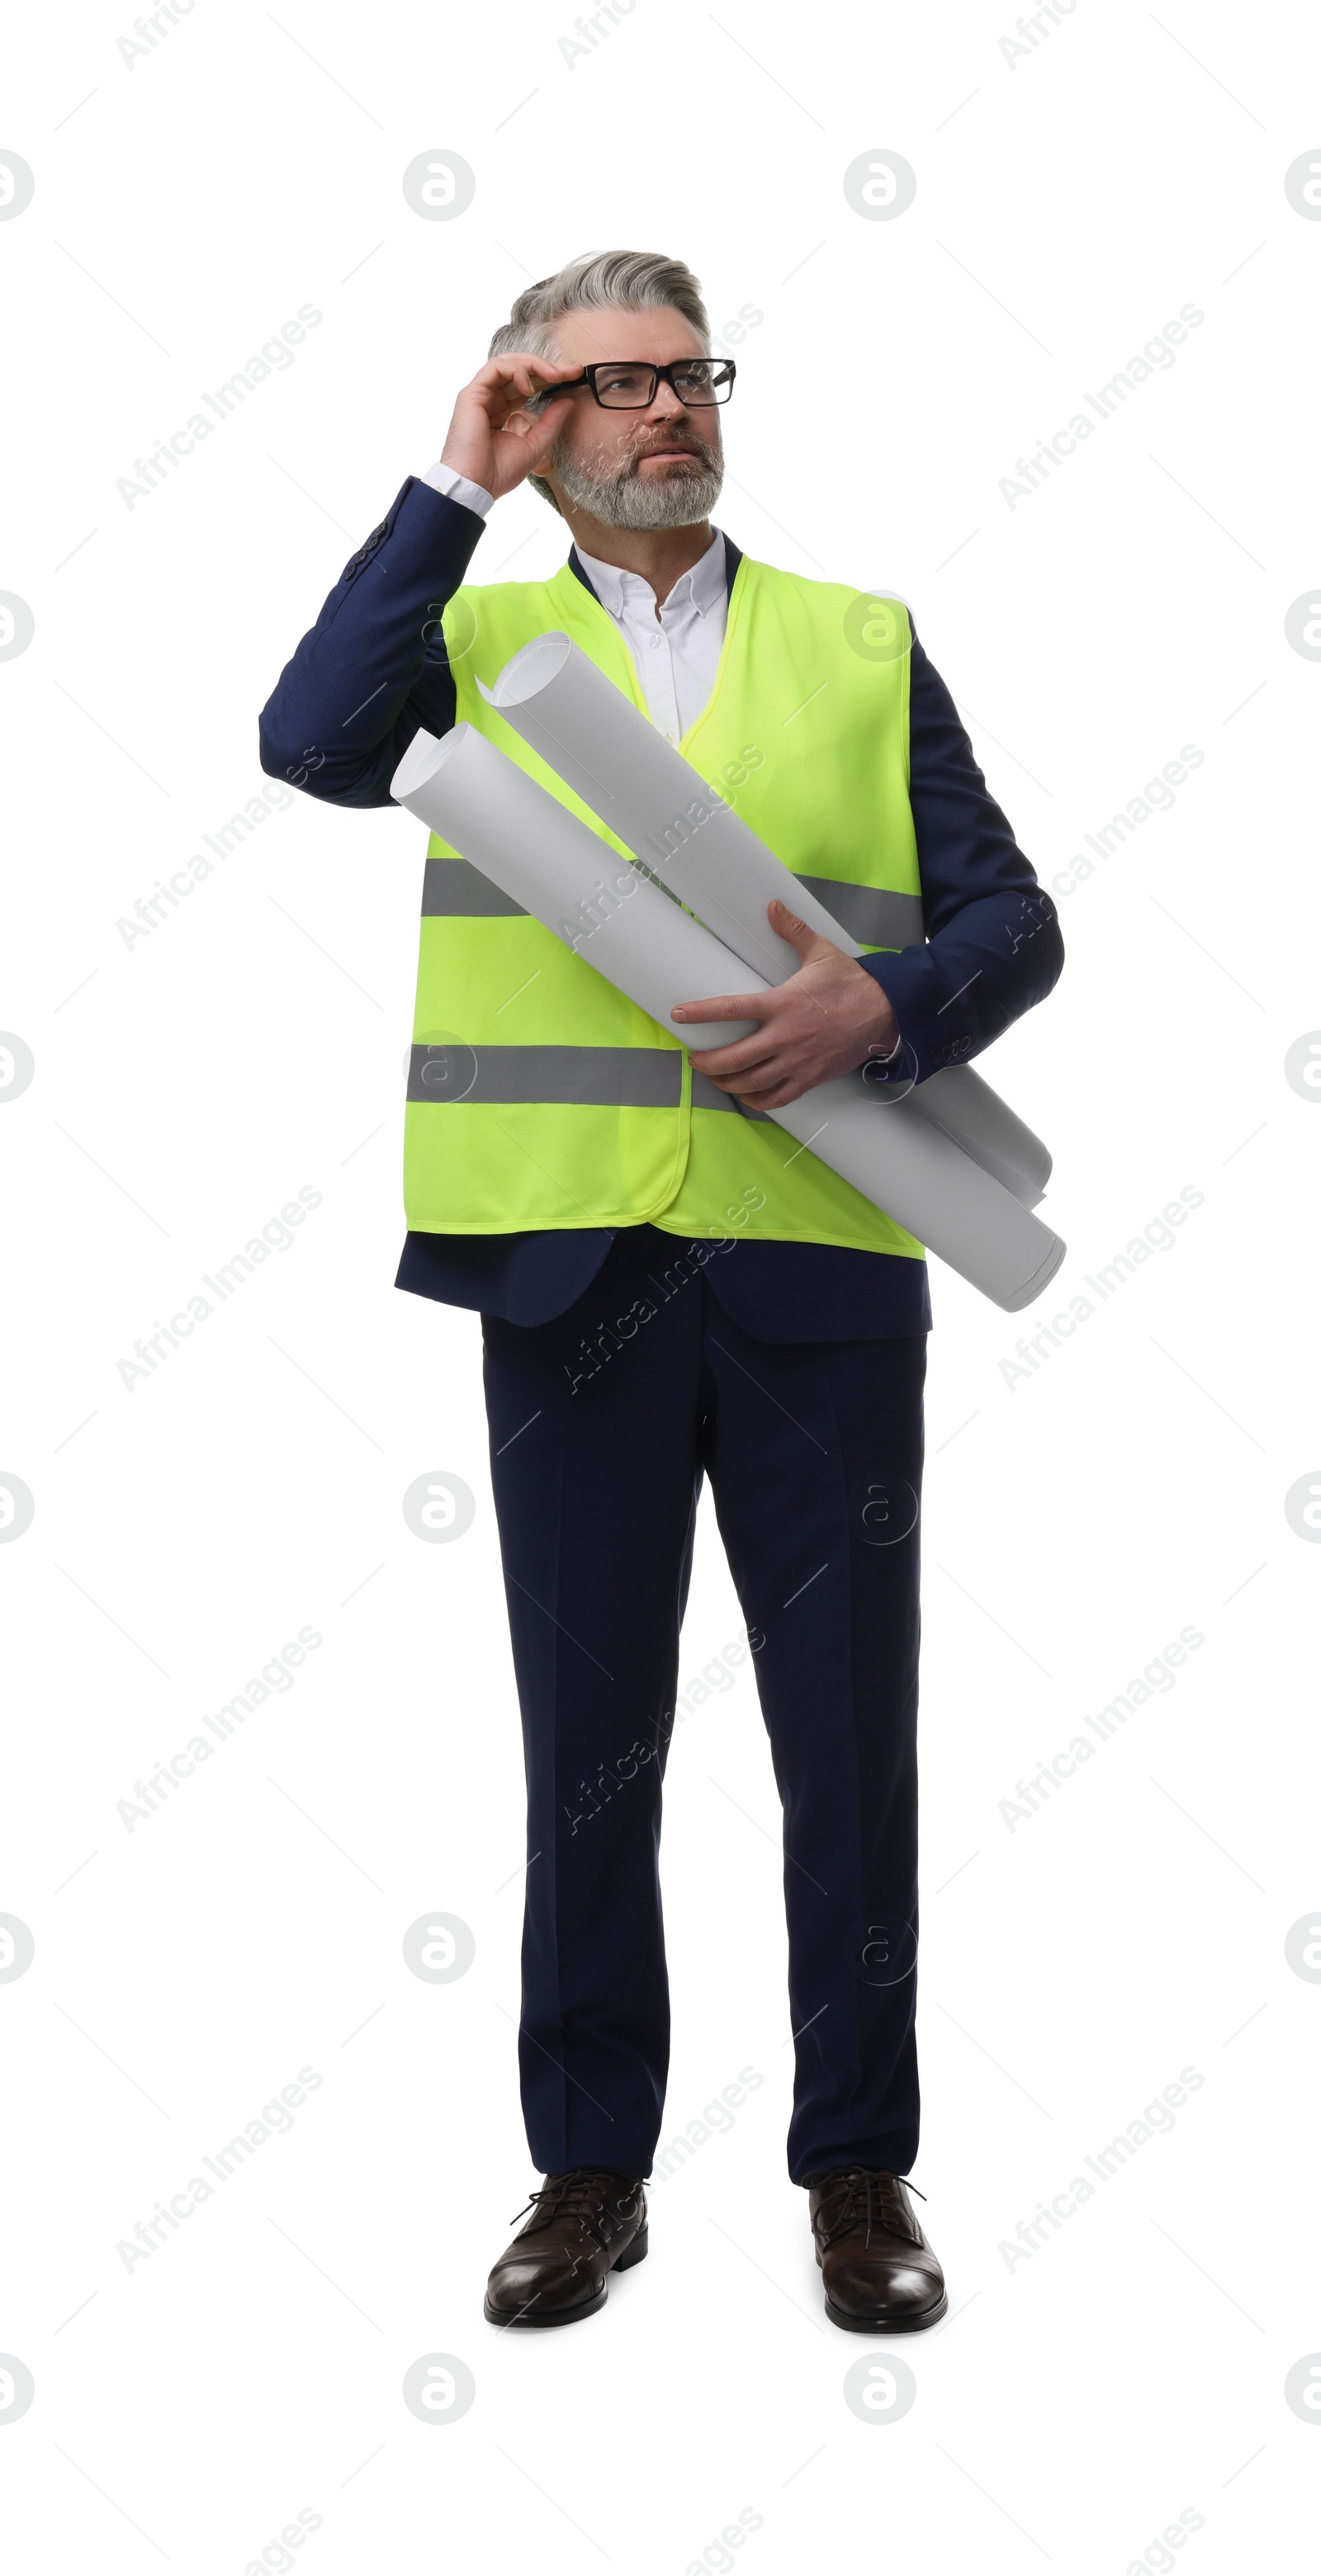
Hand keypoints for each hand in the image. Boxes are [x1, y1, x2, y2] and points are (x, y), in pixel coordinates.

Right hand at [439, 353, 580, 501]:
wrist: (475, 487)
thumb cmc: (498, 473)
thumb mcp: (534, 445)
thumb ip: (550, 423)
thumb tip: (569, 401)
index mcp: (502, 411)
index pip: (528, 385)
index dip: (551, 378)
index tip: (575, 377)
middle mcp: (491, 399)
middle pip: (520, 370)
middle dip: (549, 367)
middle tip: (573, 370)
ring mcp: (480, 395)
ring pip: (508, 362)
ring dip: (535, 364)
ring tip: (556, 375)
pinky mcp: (472, 394)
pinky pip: (496, 366)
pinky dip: (517, 371)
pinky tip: (531, 387)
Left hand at [671, 899, 899, 1109]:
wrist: (887, 1012)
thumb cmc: (852, 983)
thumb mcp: (821, 952)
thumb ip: (793, 930)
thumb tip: (773, 906)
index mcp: (782, 1004)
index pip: (731, 1009)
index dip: (701, 1013)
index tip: (680, 1014)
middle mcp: (786, 1036)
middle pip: (734, 1059)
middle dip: (708, 1062)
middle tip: (696, 1058)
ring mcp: (798, 1061)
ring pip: (751, 1082)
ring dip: (727, 1083)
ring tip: (715, 1077)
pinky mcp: (811, 1078)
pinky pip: (777, 1098)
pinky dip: (758, 1100)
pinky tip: (748, 1095)